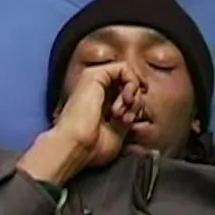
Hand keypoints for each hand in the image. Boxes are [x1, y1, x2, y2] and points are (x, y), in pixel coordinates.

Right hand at [18, 63, 144, 183]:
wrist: (76, 145)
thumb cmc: (91, 147)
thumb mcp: (118, 132)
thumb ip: (128, 114)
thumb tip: (138, 104)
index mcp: (99, 104)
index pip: (126, 96)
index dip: (135, 106)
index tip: (131, 121)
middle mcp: (95, 90)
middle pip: (129, 86)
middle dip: (135, 103)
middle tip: (127, 119)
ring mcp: (94, 81)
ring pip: (128, 76)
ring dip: (133, 96)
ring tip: (121, 113)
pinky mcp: (95, 74)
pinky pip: (124, 67)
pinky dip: (131, 83)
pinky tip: (126, 99)